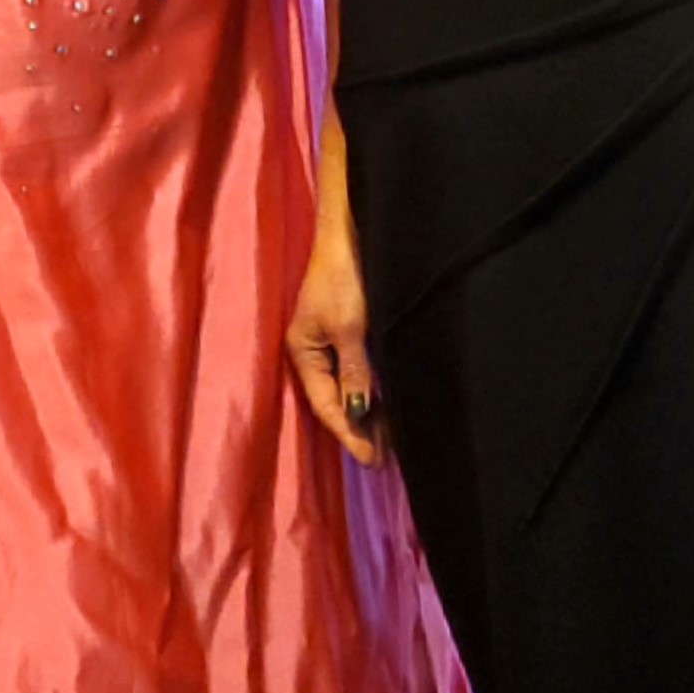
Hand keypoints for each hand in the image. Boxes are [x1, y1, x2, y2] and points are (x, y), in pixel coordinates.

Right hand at [287, 210, 381, 465]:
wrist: (350, 234)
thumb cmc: (344, 279)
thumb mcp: (350, 329)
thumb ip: (354, 373)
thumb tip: (358, 414)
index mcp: (303, 353)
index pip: (326, 405)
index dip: (349, 434)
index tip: (371, 458)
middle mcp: (314, 351)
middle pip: (335, 400)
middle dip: (358, 428)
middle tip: (385, 456)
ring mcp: (330, 341)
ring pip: (348, 387)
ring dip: (367, 412)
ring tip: (390, 438)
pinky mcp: (347, 330)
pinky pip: (357, 371)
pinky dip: (370, 390)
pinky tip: (386, 403)